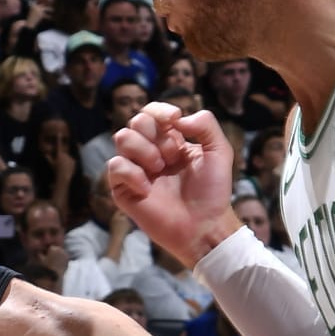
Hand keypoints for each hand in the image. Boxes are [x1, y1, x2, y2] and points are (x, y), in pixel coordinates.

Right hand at [106, 105, 237, 266]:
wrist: (204, 225)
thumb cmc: (213, 191)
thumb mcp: (219, 150)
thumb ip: (205, 124)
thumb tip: (178, 119)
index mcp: (170, 141)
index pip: (152, 112)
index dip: (160, 110)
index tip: (175, 119)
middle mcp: (149, 152)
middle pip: (136, 121)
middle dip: (156, 135)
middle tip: (172, 158)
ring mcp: (135, 170)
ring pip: (122, 137)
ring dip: (144, 149)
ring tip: (160, 169)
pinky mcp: (123, 190)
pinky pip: (115, 166)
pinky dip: (132, 173)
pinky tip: (148, 188)